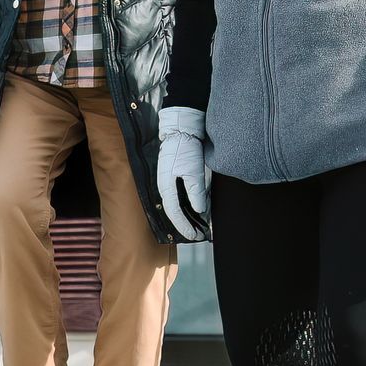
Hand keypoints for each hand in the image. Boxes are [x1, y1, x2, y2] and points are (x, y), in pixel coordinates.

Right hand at [156, 107, 210, 239]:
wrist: (182, 129)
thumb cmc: (185, 149)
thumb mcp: (195, 172)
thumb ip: (196, 192)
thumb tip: (199, 210)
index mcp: (166, 187)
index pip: (174, 213)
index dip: (184, 226)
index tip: (194, 236)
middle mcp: (165, 186)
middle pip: (174, 212)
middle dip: (185, 225)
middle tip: (198, 235)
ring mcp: (168, 181)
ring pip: (176, 205)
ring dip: (187, 216)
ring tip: (198, 226)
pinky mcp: (174, 176)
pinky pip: (179, 196)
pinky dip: (187, 205)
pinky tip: (196, 210)